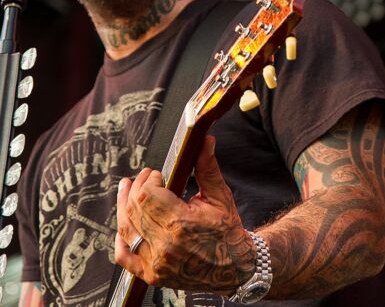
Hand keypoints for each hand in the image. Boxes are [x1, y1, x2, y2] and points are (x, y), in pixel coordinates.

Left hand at [115, 136, 255, 292]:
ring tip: (126, 188)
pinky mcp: (151, 275)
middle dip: (137, 187)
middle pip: (134, 209)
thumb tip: (205, 140)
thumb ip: (207, 167)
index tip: (158, 173)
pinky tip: (124, 223)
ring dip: (123, 205)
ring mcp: (156, 263)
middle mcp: (165, 246)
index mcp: (181, 224)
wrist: (234, 267)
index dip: (149, 180)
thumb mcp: (220, 196)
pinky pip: (124, 256)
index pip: (148, 195)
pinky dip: (120, 238)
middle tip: (146, 176)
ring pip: (126, 229)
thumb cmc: (228, 231)